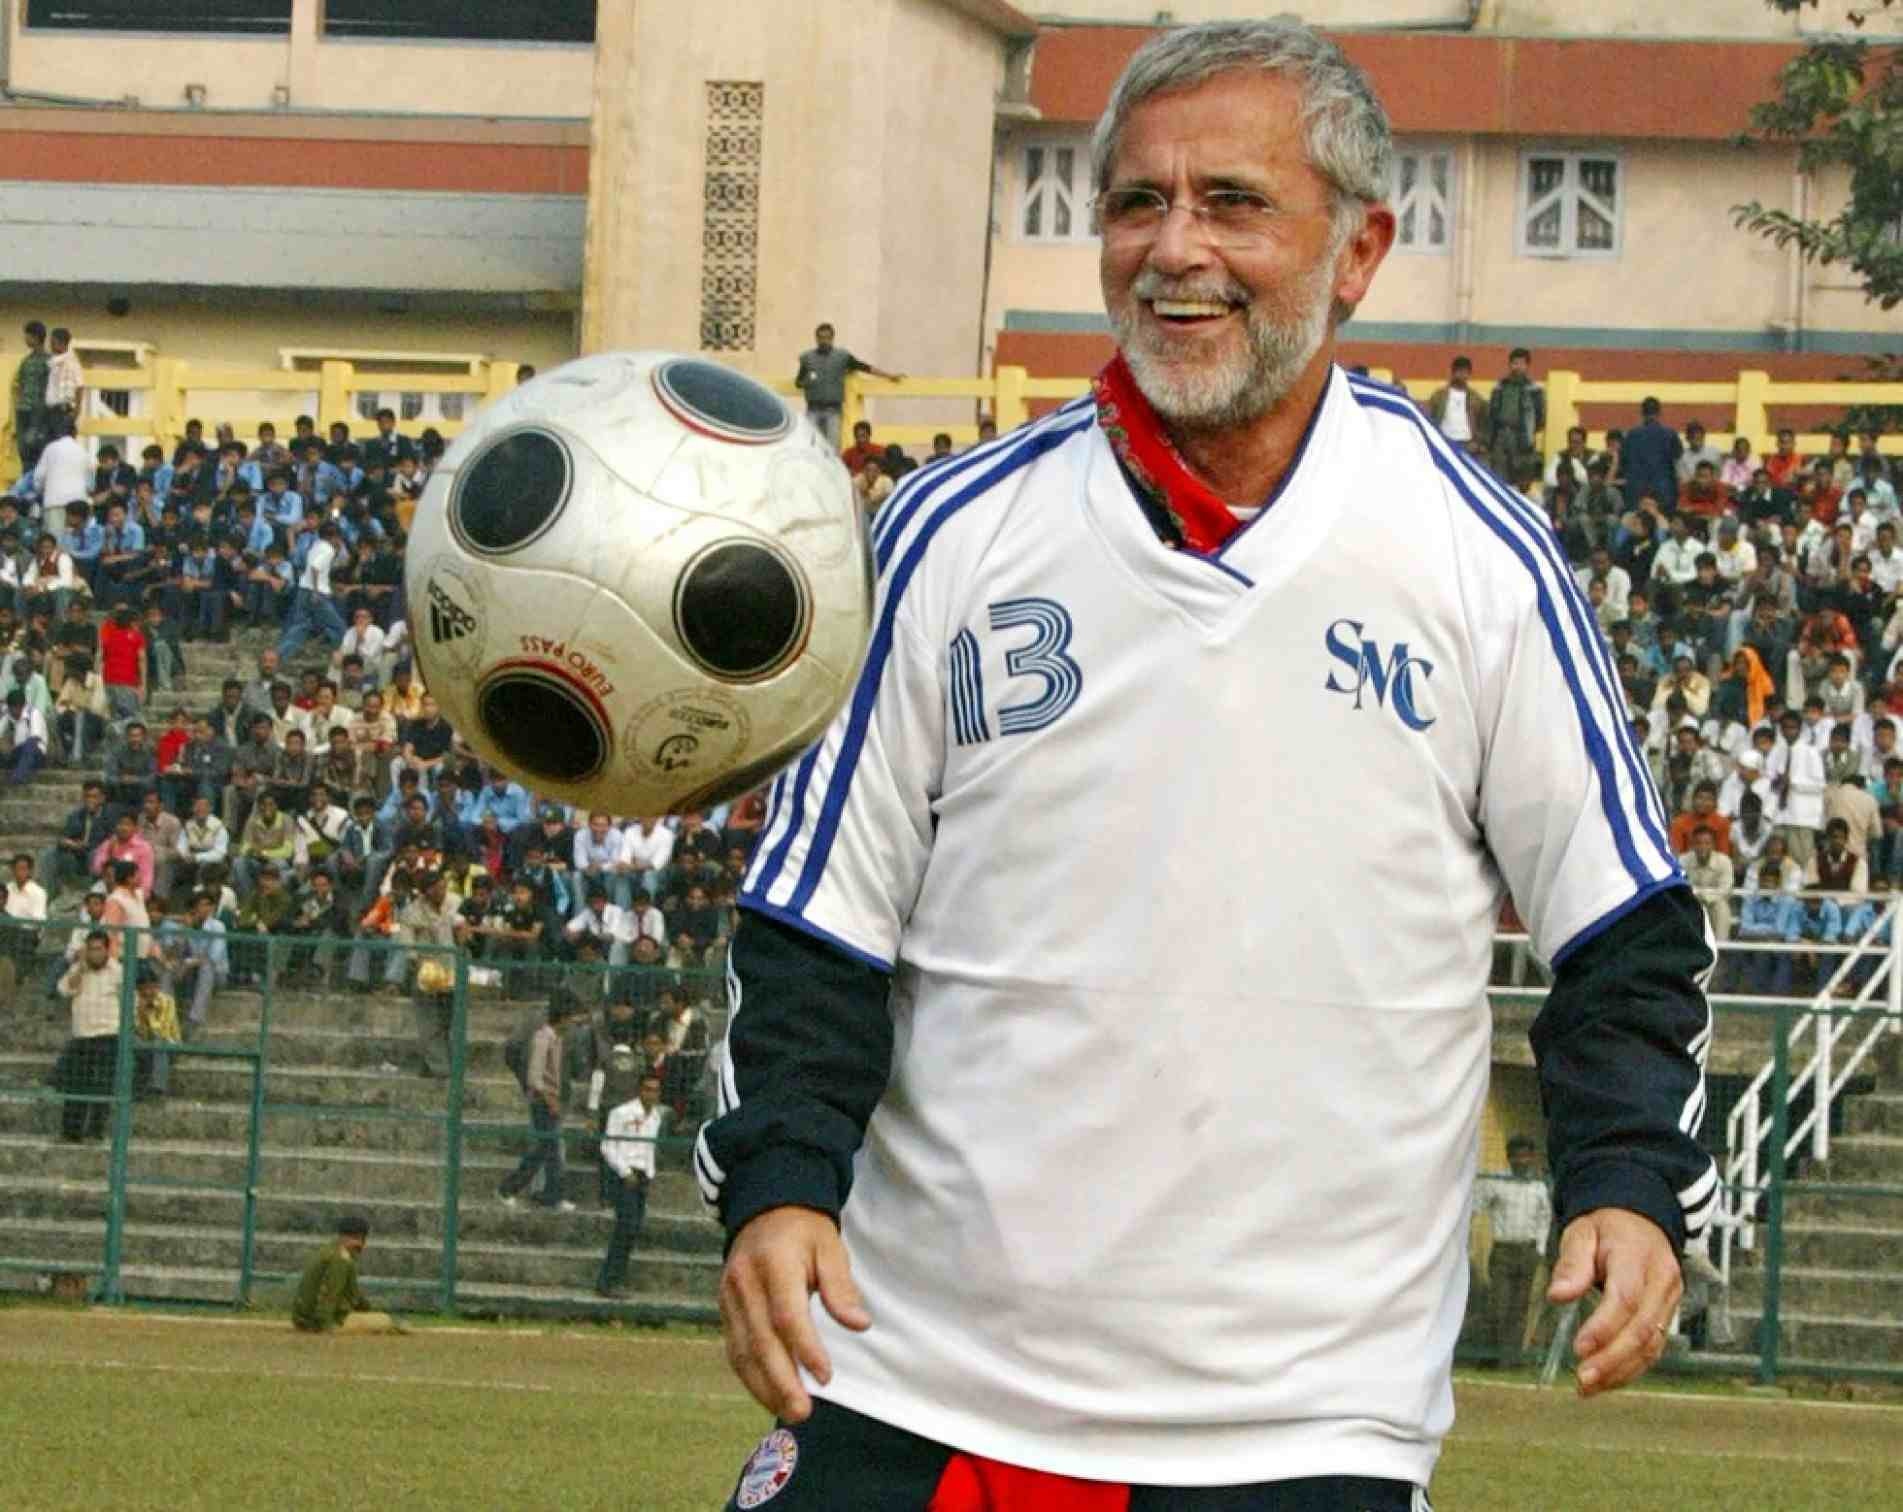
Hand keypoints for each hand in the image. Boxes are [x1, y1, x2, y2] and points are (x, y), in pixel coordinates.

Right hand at [720, 1205, 870, 1422]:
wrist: (766, 1209)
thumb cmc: (805, 1231)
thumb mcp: (830, 1247)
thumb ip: (841, 1287)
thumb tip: (860, 1325)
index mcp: (774, 1262)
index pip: (786, 1314)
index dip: (805, 1349)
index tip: (826, 1377)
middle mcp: (744, 1281)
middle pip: (761, 1340)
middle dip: (782, 1381)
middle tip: (803, 1412)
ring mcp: (729, 1296)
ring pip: (743, 1350)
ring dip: (764, 1386)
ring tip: (790, 1411)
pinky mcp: (724, 1308)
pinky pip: (734, 1348)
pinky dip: (750, 1376)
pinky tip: (769, 1394)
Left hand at [1547, 1207, 1682, 1397]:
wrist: (1641, 1221)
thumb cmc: (1607, 1228)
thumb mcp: (1582, 1231)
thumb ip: (1571, 1263)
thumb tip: (1557, 1296)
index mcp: (1639, 1257)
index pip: (1626, 1298)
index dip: (1604, 1327)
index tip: (1579, 1348)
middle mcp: (1662, 1282)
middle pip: (1642, 1329)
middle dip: (1612, 1359)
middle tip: (1583, 1379)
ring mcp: (1670, 1301)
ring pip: (1652, 1345)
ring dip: (1621, 1371)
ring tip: (1588, 1387)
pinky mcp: (1668, 1316)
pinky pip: (1653, 1348)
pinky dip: (1630, 1368)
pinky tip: (1606, 1380)